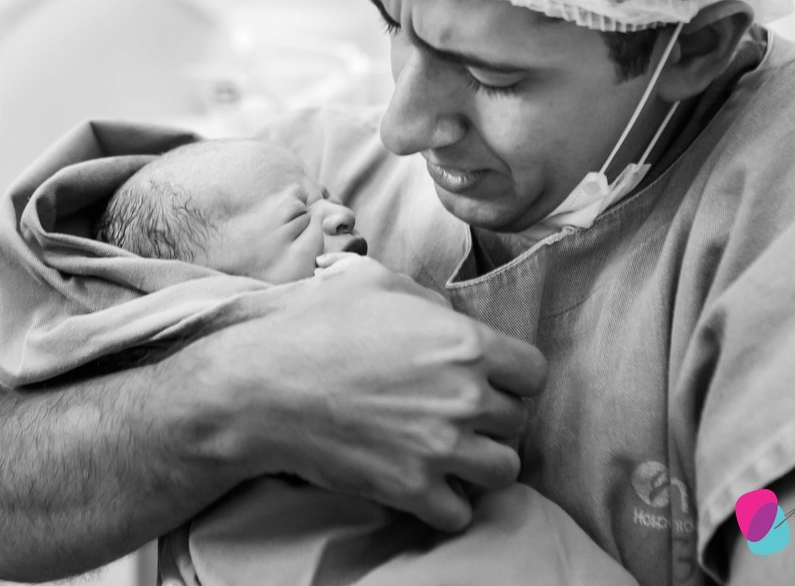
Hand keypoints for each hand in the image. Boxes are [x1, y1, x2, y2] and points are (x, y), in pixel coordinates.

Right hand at [213, 258, 546, 532]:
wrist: (260, 386)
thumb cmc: (312, 325)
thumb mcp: (372, 282)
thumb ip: (425, 298)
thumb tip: (444, 315)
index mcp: (464, 342)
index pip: (534, 372)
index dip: (513, 376)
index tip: (489, 380)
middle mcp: (464, 396)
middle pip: (517, 421)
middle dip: (491, 418)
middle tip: (456, 414)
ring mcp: (440, 447)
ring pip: (502, 471)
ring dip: (479, 464)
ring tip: (448, 452)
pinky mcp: (411, 488)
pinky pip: (460, 513)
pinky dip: (445, 503)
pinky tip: (422, 482)